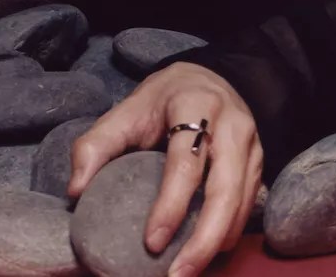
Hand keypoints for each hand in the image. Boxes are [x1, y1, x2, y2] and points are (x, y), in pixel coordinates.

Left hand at [68, 61, 262, 275]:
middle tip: (177, 274)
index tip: (151, 242)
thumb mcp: (125, 110)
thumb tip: (76, 191)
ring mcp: (252, 146)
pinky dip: (229, 234)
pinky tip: (206, 253)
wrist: (209, 77)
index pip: (185, 163)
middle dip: (203, 240)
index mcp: (195, 106)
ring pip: (242, 205)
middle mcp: (232, 126)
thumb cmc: (163, 98)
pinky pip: (249, 207)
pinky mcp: (259, 164)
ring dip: (217, 244)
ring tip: (187, 271)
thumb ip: (95, 145)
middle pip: (225, 192)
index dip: (170, 206)